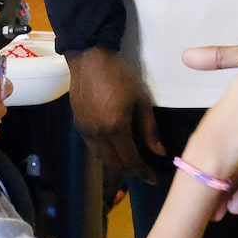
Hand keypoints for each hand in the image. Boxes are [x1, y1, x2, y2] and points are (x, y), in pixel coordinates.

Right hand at [67, 48, 161, 181]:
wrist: (89, 58)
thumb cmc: (120, 75)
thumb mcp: (141, 100)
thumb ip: (150, 129)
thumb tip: (159, 152)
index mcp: (115, 127)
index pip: (130, 159)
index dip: (142, 172)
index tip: (153, 178)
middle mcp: (97, 134)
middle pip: (114, 163)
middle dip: (130, 171)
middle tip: (144, 172)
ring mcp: (85, 131)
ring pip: (102, 157)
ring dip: (117, 164)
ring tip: (131, 164)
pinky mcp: (78, 125)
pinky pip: (94, 147)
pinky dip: (106, 154)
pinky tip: (115, 150)